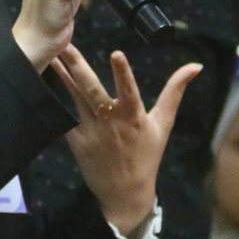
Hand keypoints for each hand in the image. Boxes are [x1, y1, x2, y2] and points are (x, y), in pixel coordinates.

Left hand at [52, 44, 201, 236]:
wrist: (125, 193)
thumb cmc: (147, 154)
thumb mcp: (164, 122)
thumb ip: (175, 91)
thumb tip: (195, 65)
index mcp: (133, 115)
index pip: (129, 89)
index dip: (123, 72)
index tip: (116, 53)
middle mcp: (111, 121)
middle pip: (92, 89)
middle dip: (78, 66)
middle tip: (65, 45)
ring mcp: (91, 130)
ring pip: (74, 97)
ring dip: (62, 76)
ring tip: (50, 56)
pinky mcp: (77, 140)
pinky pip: (65, 116)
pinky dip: (55, 99)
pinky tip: (43, 82)